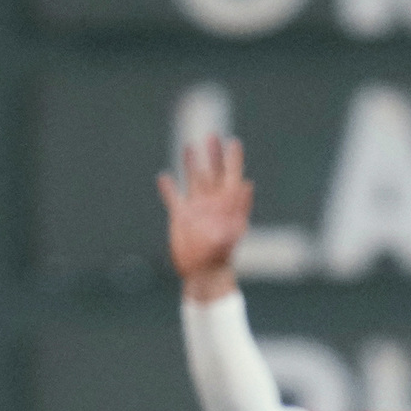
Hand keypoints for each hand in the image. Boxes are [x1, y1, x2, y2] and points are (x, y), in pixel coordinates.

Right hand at [156, 135, 252, 302]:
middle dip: (213, 154)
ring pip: (193, 180)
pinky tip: (163, 177)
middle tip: (212, 136)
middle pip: (213, 173)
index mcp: (226, 204)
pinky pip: (173, 198)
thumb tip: (247, 184)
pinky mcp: (180, 217)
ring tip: (189, 146)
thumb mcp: (231, 232)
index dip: (234, 159)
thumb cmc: (219, 257)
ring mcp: (196, 208)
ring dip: (191, 164)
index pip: (232, 176)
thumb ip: (239, 209)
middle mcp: (212, 202)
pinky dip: (168, 187)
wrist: (202, 274)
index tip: (234, 142)